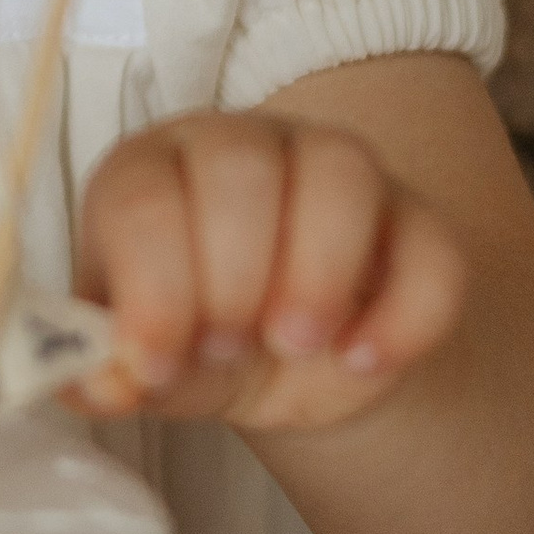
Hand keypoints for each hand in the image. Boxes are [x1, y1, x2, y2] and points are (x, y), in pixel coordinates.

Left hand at [73, 110, 466, 434]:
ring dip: (319, 268)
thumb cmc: (193, 339)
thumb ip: (111, 372)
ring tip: (296, 344)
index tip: (158, 363)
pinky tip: (364, 361)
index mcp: (150, 170)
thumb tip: (102, 386)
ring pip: (342, 171)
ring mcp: (335, 170)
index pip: (142, 196)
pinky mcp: (414, 219)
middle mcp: (241, 147)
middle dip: (232, 268)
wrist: (285, 362)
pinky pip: (432, 244)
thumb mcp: (146, 362)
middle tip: (227, 345)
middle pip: (240, 164)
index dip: (150, 284)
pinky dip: (406, 311)